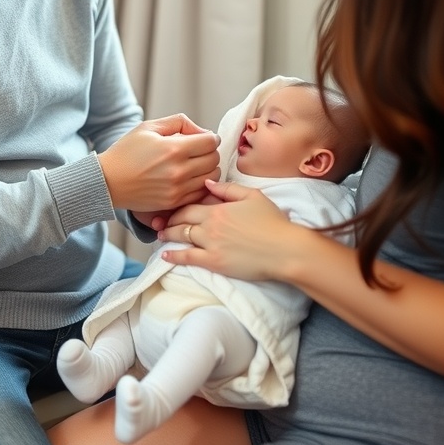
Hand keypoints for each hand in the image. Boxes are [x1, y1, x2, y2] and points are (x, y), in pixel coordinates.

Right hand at [98, 114, 219, 212]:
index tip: (204, 138)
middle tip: (199, 151)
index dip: (210, 137)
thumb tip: (203, 132)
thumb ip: (180, 122)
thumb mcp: (149, 127)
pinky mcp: (174, 202)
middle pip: (214, 159)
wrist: (108, 181)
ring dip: (208, 169)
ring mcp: (177, 189)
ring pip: (211, 177)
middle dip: (210, 152)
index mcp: (173, 149)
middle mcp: (178, 171)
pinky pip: (201, 193)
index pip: (211, 142)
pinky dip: (200, 184)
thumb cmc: (127, 151)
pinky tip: (190, 178)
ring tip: (195, 164)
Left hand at [157, 178, 300, 281]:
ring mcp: (211, 244)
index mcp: (219, 208)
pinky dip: (174, 255)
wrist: (283, 249)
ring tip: (160, 235)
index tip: (170, 206)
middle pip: (182, 220)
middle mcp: (211, 225)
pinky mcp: (214, 262)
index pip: (190, 204)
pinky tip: (165, 254)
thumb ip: (228, 189)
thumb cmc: (272, 221)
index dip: (178, 205)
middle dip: (169, 219)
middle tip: (159, 221)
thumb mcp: (253, 196)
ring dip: (168, 235)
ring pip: (182, 237)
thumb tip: (206, 182)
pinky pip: (188, 258)